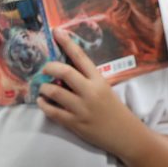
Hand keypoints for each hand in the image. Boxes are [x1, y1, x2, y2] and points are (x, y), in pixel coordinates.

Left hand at [38, 28, 141, 154]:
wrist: (125, 134)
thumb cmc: (114, 109)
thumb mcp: (105, 89)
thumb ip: (87, 79)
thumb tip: (63, 69)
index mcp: (99, 80)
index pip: (81, 57)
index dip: (67, 43)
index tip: (56, 32)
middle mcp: (90, 92)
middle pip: (64, 72)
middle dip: (49, 66)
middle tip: (44, 68)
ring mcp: (81, 108)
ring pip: (54, 91)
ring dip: (43, 87)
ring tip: (42, 87)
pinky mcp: (75, 123)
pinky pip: (52, 111)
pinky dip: (43, 104)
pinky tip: (42, 101)